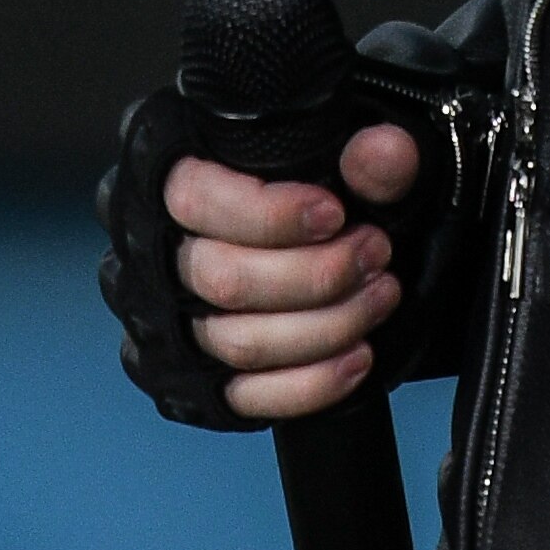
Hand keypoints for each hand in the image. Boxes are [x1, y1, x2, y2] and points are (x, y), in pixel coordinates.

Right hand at [164, 130, 421, 423]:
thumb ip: (366, 155)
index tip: (335, 214)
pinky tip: (358, 356)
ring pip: (239, 342)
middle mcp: (164, 257)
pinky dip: (312, 383)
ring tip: (380, 295)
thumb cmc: (320, 193)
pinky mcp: (205, 382)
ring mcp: (178, 325)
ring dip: (327, 326)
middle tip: (374, 254)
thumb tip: (385, 152)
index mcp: (176, 181)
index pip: (195, 199)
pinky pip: (249, 397)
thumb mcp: (347, 158)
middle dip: (316, 274)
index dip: (270, 213)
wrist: (325, 247)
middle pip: (223, 279)